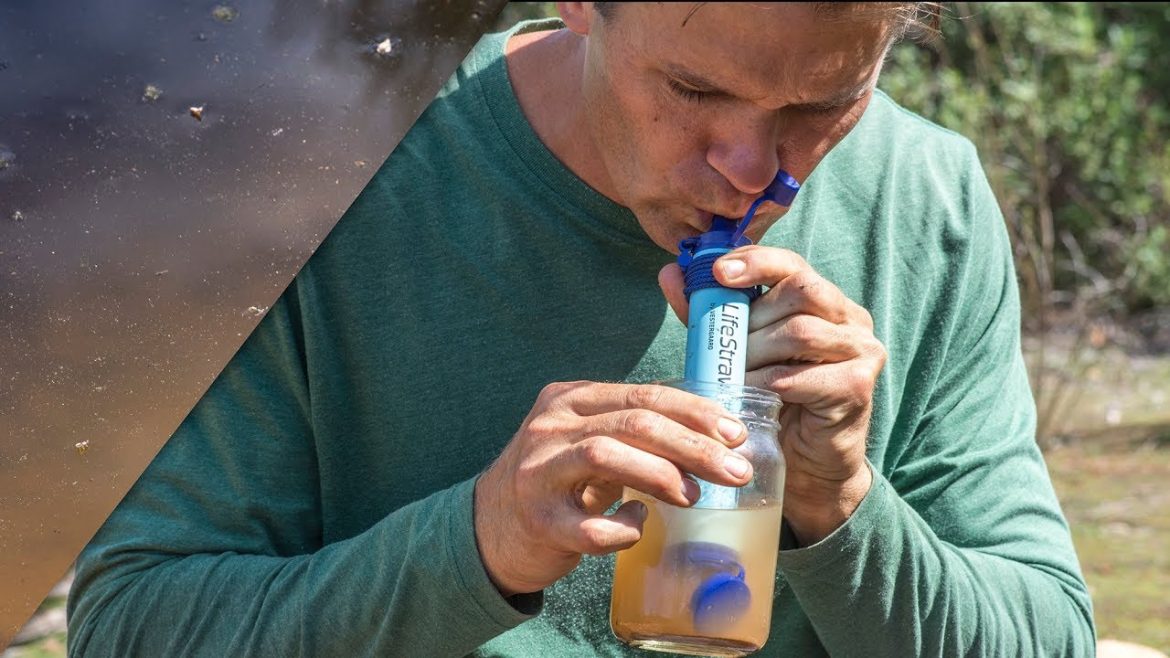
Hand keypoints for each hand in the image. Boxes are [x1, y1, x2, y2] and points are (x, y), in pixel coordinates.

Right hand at [474, 382, 752, 595]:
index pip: (644, 394)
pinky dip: (622, 528)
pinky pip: (588, 526)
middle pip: (633, 422)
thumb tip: (715, 437)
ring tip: (693, 496)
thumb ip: (633, 430)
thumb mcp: (587, 439)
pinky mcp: (537, 519)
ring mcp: (538, 471)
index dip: (695, 413)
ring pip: (605, 455)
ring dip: (660, 475)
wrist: (489, 527)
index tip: (735, 434)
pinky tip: (637, 527)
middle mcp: (550, 426)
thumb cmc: (559, 481)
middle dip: (692, 445)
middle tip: (734, 471)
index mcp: (569, 398)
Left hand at [659, 245, 885, 544]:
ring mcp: (862, 351)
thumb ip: (708, 314)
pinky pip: (805, 375)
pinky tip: (756, 397)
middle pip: (800, 292)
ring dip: (758, 354)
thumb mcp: (735, 351)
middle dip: (753, 320)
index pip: (794, 265)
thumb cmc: (771, 402)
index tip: (718, 272)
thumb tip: (670, 273)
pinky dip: (771, 384)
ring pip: (802, 332)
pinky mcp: (858, 387)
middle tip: (728, 351)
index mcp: (824, 302)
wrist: (804, 465)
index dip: (757, 261)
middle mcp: (851, 319)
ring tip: (737, 378)